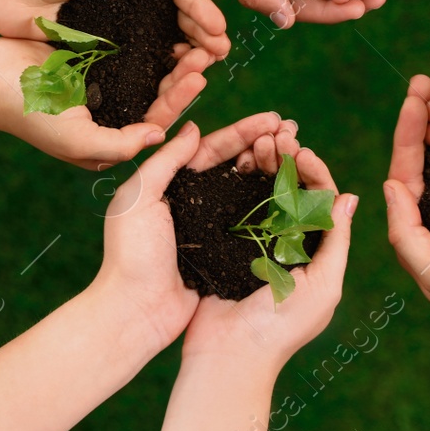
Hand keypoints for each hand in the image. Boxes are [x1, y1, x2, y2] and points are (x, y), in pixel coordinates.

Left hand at [0, 0, 229, 56]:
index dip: (202, 12)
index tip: (220, 32)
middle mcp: (129, 2)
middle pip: (175, 22)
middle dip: (201, 37)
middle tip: (220, 55)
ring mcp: (114, 28)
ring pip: (159, 44)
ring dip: (184, 55)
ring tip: (202, 68)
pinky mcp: (96, 50)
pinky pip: (133, 61)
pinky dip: (155, 69)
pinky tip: (171, 78)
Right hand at [0, 35, 201, 169]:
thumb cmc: (28, 116)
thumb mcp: (77, 140)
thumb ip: (119, 144)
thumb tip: (157, 136)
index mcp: (111, 134)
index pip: (155, 119)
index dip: (179, 99)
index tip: (199, 76)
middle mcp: (113, 108)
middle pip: (158, 93)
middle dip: (184, 76)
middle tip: (208, 53)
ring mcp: (104, 81)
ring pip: (149, 70)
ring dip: (172, 56)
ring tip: (196, 39)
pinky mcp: (95, 55)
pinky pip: (130, 48)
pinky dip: (150, 40)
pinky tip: (168, 23)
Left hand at [93, 114, 296, 352]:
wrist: (136, 311)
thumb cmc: (131, 253)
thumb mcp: (139, 198)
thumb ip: (165, 161)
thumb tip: (193, 127)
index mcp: (172, 183)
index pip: (212, 148)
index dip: (243, 132)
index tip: (273, 119)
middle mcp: (195, 201)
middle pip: (235, 165)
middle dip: (265, 146)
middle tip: (293, 132)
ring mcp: (213, 226)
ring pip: (249, 190)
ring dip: (273, 170)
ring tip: (298, 154)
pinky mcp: (226, 251)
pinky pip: (254, 222)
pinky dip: (274, 206)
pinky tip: (296, 192)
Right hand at [182, 135, 355, 370]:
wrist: (228, 355)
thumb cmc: (282, 327)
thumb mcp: (323, 286)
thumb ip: (336, 242)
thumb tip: (351, 197)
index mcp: (316, 252)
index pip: (321, 200)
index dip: (315, 172)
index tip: (301, 151)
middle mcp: (288, 242)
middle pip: (292, 188)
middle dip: (287, 159)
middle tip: (277, 136)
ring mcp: (256, 241)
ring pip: (264, 190)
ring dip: (263, 163)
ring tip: (258, 141)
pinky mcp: (226, 242)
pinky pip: (236, 204)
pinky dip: (237, 179)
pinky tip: (235, 159)